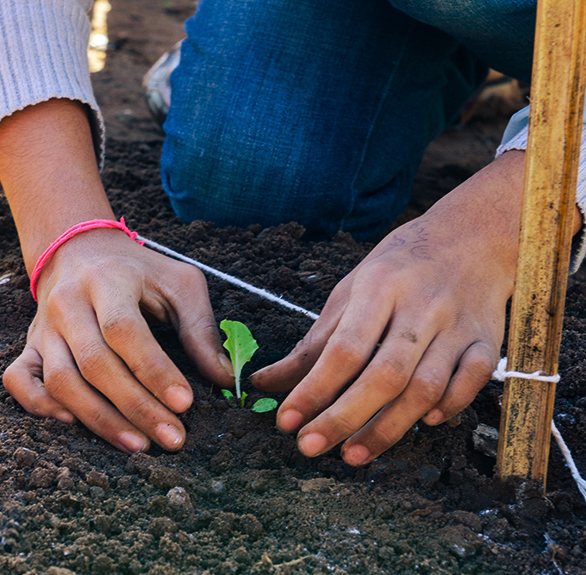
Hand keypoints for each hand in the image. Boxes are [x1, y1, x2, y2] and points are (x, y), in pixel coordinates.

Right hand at [3, 229, 233, 452]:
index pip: (125, 330)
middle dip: (136, 407)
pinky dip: (40, 406)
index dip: (153, 370)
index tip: (184, 403)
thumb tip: (225, 379)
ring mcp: (44, 327)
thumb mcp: (178, 283)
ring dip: (100, 419)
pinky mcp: (29, 346)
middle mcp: (69, 303)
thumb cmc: (139, 272)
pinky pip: (18, 381)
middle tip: (172, 438)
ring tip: (140, 445)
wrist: (81, 251)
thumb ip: (201, 328)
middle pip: (95, 363)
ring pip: (62, 381)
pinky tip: (74, 424)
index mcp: (108, 281)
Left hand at [251, 151, 542, 464]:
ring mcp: (458, 326)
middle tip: (309, 446)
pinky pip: (472, 381)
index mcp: (379, 288)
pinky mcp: (488, 340)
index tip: (286, 420)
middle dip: (344, 417)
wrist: (473, 236)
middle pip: (384, 374)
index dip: (314, 389)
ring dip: (389, 427)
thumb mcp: (350, 289)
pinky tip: (424, 423)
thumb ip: (313, 341)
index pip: (343, 348)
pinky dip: (450, 405)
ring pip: (426, 386)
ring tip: (352, 455)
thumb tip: (265, 383)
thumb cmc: (399, 267)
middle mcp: (420, 308)